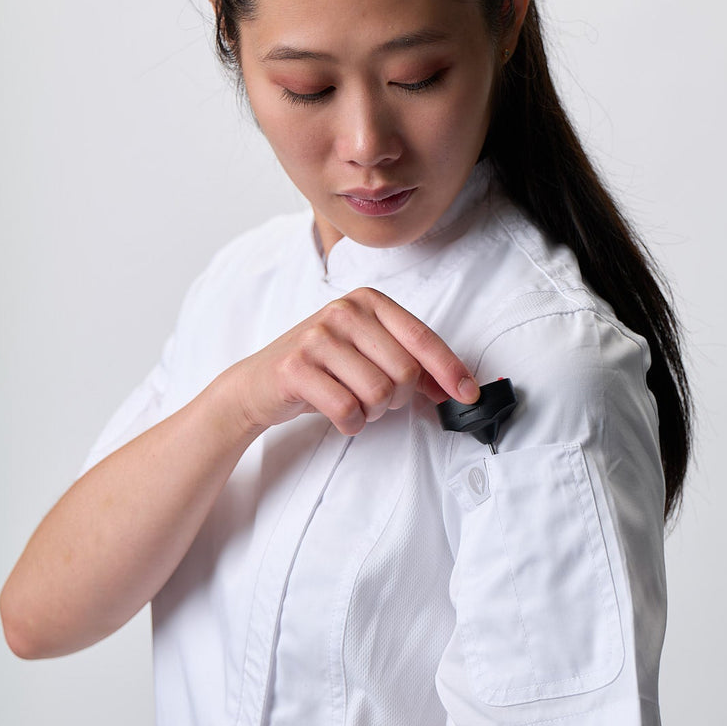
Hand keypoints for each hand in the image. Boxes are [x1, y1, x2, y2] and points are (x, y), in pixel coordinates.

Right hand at [232, 286, 479, 435]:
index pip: (421, 337)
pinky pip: (347, 409)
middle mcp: (344, 312)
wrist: (258, 382)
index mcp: (367, 301)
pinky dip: (351, 424)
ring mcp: (318, 337)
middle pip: (404, 372)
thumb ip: (410, 364)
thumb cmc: (321, 369)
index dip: (449, 369)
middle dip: (398, 399)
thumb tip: (455, 386)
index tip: (468, 393)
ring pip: (379, 393)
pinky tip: (341, 416)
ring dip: (373, 413)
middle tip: (377, 400)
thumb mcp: (366, 355)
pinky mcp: (296, 367)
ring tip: (354, 404)